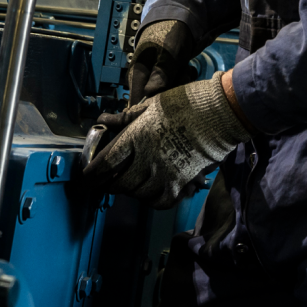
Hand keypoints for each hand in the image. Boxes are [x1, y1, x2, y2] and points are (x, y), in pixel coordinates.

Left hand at [81, 75, 247, 208]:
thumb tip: (111, 122)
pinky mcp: (181, 183)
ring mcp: (165, 173)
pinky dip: (153, 201)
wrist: (220, 113)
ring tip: (133, 185)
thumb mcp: (153, 104)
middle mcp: (147, 158)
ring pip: (139, 194)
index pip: (107, 163)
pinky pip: (160, 202)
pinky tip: (152, 193)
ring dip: (132, 192)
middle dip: (111, 185)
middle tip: (109, 183)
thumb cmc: (187, 103)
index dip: (93, 175)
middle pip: (120, 184)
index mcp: (137, 136)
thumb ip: (130, 117)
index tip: (86, 180)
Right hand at [127, 19, 196, 100]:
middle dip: (172, 95)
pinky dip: (183, 81)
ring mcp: (155, 80)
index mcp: (137, 75)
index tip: (169, 105)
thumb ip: (161, 75)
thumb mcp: (169, 54)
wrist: (180, 19)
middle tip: (182, 77)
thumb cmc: (170, 33)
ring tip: (186, 70)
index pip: (136, 104)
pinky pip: (174, 88)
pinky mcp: (165, 78)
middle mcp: (143, 81)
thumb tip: (151, 96)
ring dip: (180, 86)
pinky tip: (187, 69)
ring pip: (167, 95)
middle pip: (155, 102)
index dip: (150, 110)